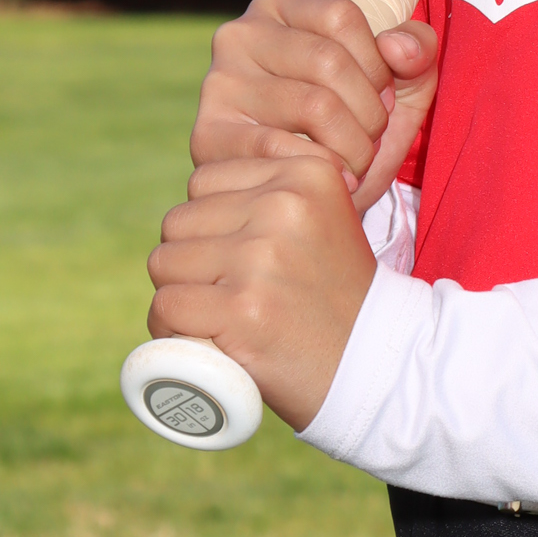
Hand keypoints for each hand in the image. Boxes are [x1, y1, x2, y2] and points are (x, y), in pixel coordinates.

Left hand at [146, 156, 378, 430]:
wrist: (372, 363)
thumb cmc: (333, 295)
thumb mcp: (319, 218)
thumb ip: (270, 191)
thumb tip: (198, 193)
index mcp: (305, 173)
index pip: (203, 181)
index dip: (208, 225)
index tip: (239, 259)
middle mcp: (285, 205)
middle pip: (178, 221)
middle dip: (190, 261)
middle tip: (228, 294)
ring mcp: (262, 257)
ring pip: (164, 262)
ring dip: (178, 294)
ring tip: (217, 316)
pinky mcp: (243, 309)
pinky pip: (166, 306)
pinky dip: (170, 330)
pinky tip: (200, 339)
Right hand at [190, 0, 438, 211]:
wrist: (313, 195)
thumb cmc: (355, 126)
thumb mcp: (400, 82)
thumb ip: (417, 51)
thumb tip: (397, 46)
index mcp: (279, 7)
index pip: (341, 15)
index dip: (377, 64)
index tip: (381, 95)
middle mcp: (239, 35)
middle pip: (328, 60)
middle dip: (370, 111)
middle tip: (372, 139)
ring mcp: (218, 85)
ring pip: (314, 105)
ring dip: (356, 146)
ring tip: (357, 161)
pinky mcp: (209, 137)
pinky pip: (280, 149)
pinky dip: (324, 170)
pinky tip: (334, 181)